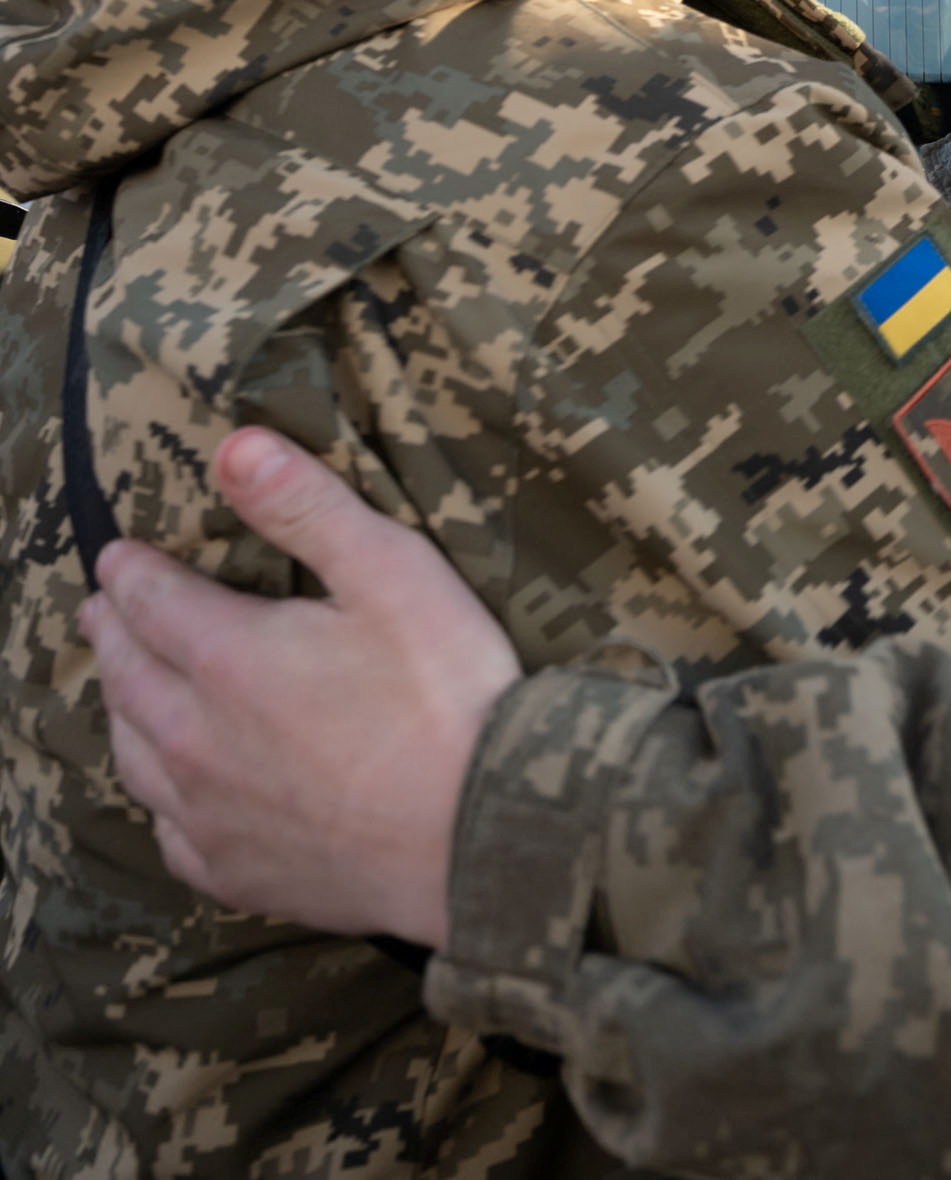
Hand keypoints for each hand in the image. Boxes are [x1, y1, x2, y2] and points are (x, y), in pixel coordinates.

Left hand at [79, 428, 518, 947]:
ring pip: (134, 753)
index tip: (117, 555)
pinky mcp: (235, 871)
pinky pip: (169, 829)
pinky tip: (175, 793)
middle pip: (128, 676)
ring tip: (123, 690)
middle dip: (114, 633)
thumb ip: (309, 508)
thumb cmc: (450, 696)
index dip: (131, 570)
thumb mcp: (395, 576)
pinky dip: (161, 798)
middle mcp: (195, 737)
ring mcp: (209, 812)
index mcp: (228, 656)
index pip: (151, 599)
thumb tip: (234, 446)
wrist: (480, 834)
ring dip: (122, 711)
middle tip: (103, 611)